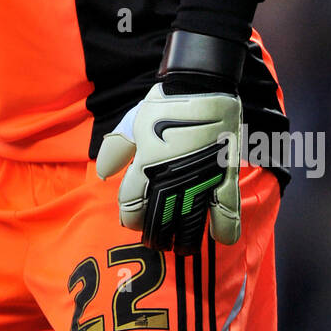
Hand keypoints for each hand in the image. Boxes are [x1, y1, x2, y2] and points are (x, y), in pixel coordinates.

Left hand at [95, 83, 240, 254]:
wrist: (200, 84)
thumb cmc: (163, 103)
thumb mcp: (132, 123)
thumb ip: (116, 150)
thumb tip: (103, 174)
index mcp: (144, 165)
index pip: (131, 205)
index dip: (130, 217)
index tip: (133, 220)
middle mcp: (170, 177)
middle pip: (158, 220)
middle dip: (155, 233)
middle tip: (157, 239)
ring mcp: (199, 178)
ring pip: (189, 221)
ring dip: (184, 238)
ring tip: (181, 245)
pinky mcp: (224, 174)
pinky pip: (228, 208)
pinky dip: (225, 227)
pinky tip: (220, 239)